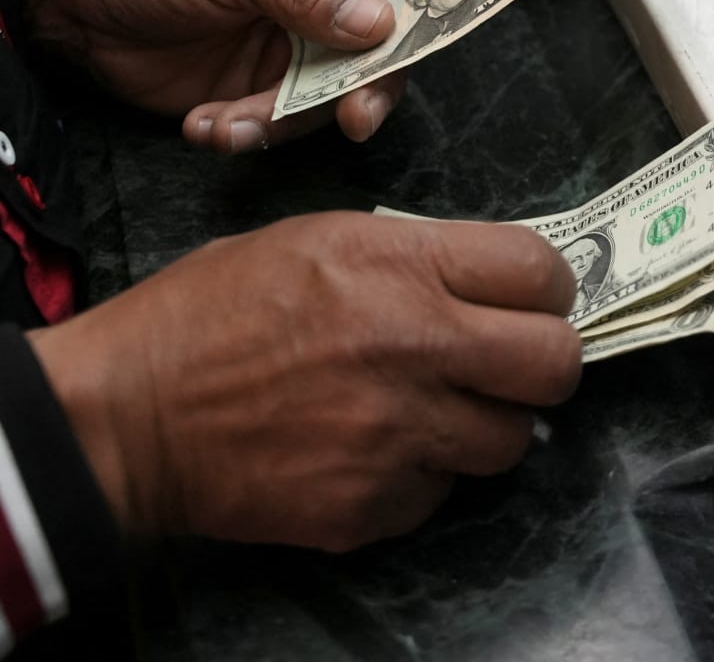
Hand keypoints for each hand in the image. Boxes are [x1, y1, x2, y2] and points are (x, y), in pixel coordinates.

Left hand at [26, 0, 404, 151]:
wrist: (75, 8)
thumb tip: (381, 21)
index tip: (445, 28)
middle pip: (387, 42)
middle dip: (370, 86)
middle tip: (354, 117)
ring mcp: (299, 45)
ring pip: (337, 94)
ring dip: (287, 121)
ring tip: (229, 123)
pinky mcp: (265, 89)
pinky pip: (284, 122)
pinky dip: (250, 132)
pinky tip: (207, 125)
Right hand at [28, 214, 581, 549]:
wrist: (125, 416)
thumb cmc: (213, 313)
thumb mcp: (318, 240)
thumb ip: (416, 258)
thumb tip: (490, 285)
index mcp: (400, 267)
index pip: (539, 270)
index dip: (545, 286)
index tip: (526, 300)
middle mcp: (415, 348)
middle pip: (556, 363)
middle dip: (542, 361)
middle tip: (507, 363)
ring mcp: (398, 434)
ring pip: (511, 439)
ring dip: (484, 424)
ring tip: (431, 410)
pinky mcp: (373, 505)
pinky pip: (442, 492)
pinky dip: (421, 476)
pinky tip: (374, 452)